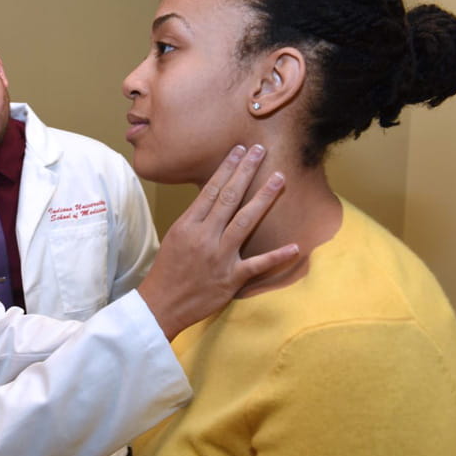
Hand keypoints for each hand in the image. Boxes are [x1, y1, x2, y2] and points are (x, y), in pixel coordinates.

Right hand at [138, 144, 298, 339]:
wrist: (160, 305)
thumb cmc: (167, 271)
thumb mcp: (175, 238)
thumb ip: (195, 220)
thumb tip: (213, 201)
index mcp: (187, 225)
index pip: (210, 190)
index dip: (227, 168)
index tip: (239, 151)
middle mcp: (204, 237)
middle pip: (229, 198)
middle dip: (246, 172)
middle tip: (260, 151)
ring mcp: (219, 257)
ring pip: (245, 221)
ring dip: (264, 198)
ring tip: (279, 178)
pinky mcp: (230, 278)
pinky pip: (257, 265)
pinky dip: (277, 256)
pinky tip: (295, 246)